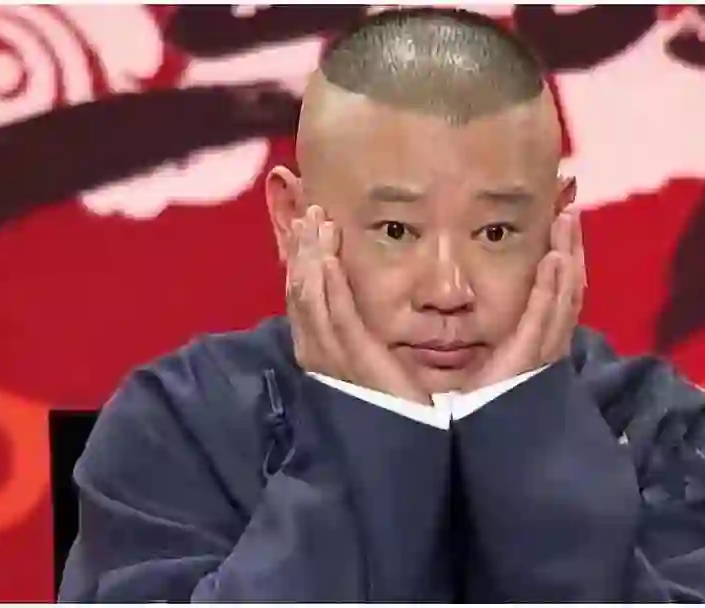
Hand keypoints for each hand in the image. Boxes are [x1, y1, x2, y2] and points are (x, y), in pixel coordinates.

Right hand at [286, 205, 430, 404]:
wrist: (404, 440)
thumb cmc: (391, 400)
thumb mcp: (367, 358)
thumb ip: (357, 333)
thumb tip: (353, 299)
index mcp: (317, 350)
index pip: (300, 297)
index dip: (299, 260)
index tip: (302, 227)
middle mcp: (316, 351)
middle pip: (299, 291)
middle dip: (301, 250)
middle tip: (307, 212)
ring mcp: (332, 356)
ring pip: (311, 297)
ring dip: (312, 257)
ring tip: (315, 222)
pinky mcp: (356, 360)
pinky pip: (337, 316)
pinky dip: (330, 284)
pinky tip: (330, 258)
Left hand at [463, 210, 585, 391]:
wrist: (470, 436)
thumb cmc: (470, 399)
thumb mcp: (482, 357)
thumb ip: (482, 332)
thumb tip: (463, 297)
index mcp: (538, 342)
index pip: (559, 293)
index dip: (565, 259)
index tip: (561, 226)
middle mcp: (547, 344)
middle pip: (570, 287)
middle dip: (572, 248)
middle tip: (569, 210)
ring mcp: (541, 350)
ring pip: (565, 295)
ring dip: (568, 255)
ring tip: (566, 220)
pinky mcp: (528, 356)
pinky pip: (545, 315)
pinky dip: (552, 286)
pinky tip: (555, 258)